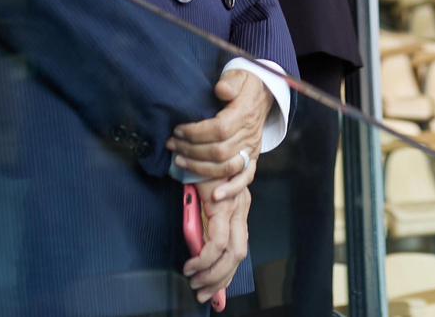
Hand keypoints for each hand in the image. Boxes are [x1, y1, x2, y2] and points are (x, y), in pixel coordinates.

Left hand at [167, 69, 272, 192]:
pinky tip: (214, 195)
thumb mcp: (238, 75)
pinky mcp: (252, 158)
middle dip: (190, 150)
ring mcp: (251, 148)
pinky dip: (230, 189)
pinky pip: (245, 178)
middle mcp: (249, 134)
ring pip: (226, 166)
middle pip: (219, 151)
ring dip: (200, 168)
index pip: (219, 129)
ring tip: (179, 160)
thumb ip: (230, 82)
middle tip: (171, 144)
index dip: (196, 132)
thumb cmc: (245, 85)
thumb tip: (220, 90)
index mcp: (244, 113)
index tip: (178, 129)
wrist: (263, 94)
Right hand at [183, 180, 249, 302]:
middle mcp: (241, 209)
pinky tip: (193, 263)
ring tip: (194, 280)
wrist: (201, 142)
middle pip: (239, 255)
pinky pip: (217, 241)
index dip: (227, 273)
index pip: (238, 248)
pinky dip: (205, 257)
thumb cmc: (199, 168)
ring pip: (231, 253)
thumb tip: (196, 249)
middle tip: (203, 293)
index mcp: (238, 208)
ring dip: (212, 273)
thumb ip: (204, 220)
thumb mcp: (203, 197)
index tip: (214, 291)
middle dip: (220, 280)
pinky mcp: (222, 206)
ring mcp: (234, 207)